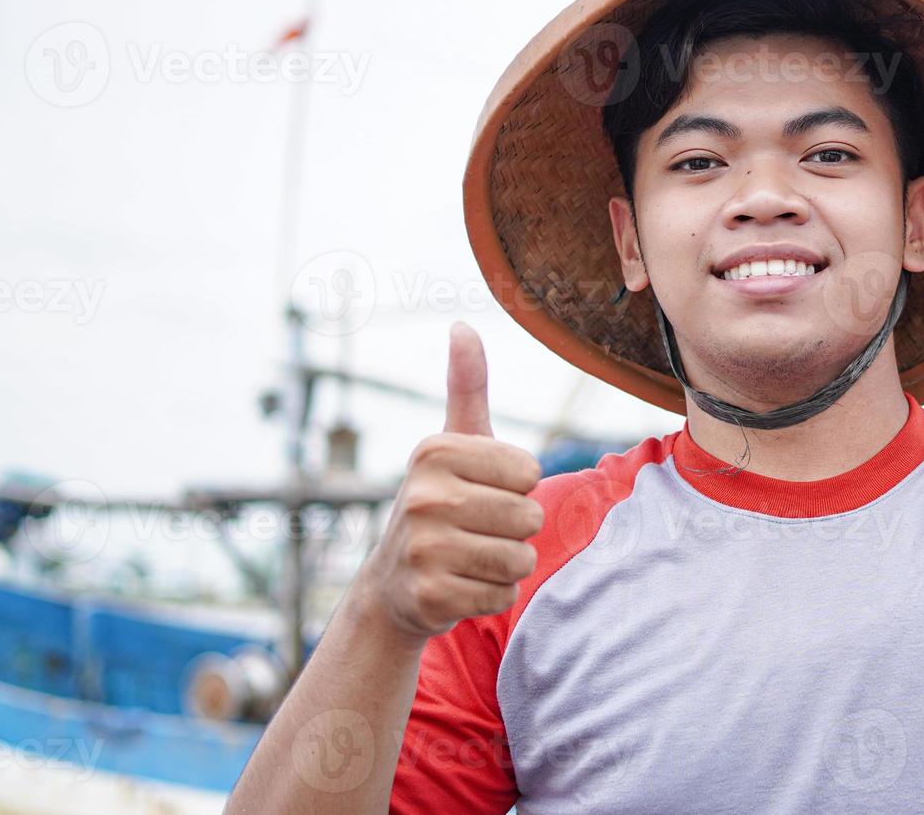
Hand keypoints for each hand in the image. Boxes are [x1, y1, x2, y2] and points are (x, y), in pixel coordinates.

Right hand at [355, 322, 543, 641]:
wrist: (393, 584)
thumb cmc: (440, 502)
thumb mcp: (452, 444)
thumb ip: (466, 387)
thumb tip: (463, 325)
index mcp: (435, 451)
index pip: (529, 473)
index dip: (516, 489)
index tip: (479, 492)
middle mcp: (423, 496)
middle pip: (530, 518)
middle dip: (515, 531)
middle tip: (475, 530)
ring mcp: (423, 549)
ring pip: (521, 559)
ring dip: (507, 565)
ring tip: (471, 557)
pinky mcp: (430, 597)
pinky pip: (503, 595)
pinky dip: (492, 595)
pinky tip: (460, 586)